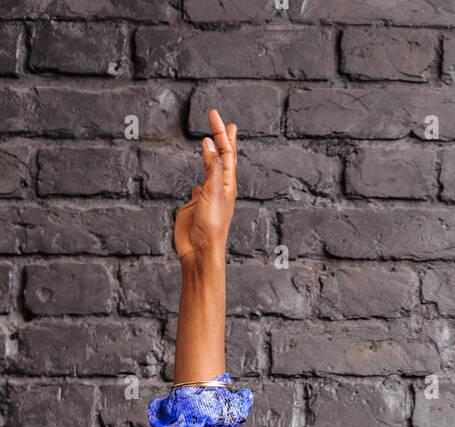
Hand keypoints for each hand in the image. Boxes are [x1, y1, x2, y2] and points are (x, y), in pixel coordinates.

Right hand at [174, 108, 237, 264]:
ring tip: (213, 144)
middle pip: (222, 158)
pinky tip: (198, 182)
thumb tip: (210, 143)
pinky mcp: (194, 206)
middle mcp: (219, 189)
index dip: (220, 132)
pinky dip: (199, 180)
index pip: (226, 152)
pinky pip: (199, 189)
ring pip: (211, 170)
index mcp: (228, 184)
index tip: (214, 114)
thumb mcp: (214, 191)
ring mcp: (207, 197)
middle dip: (220, 138)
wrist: (199, 251)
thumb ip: (212, 166)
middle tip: (218, 119)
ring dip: (212, 156)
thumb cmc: (211, 225)